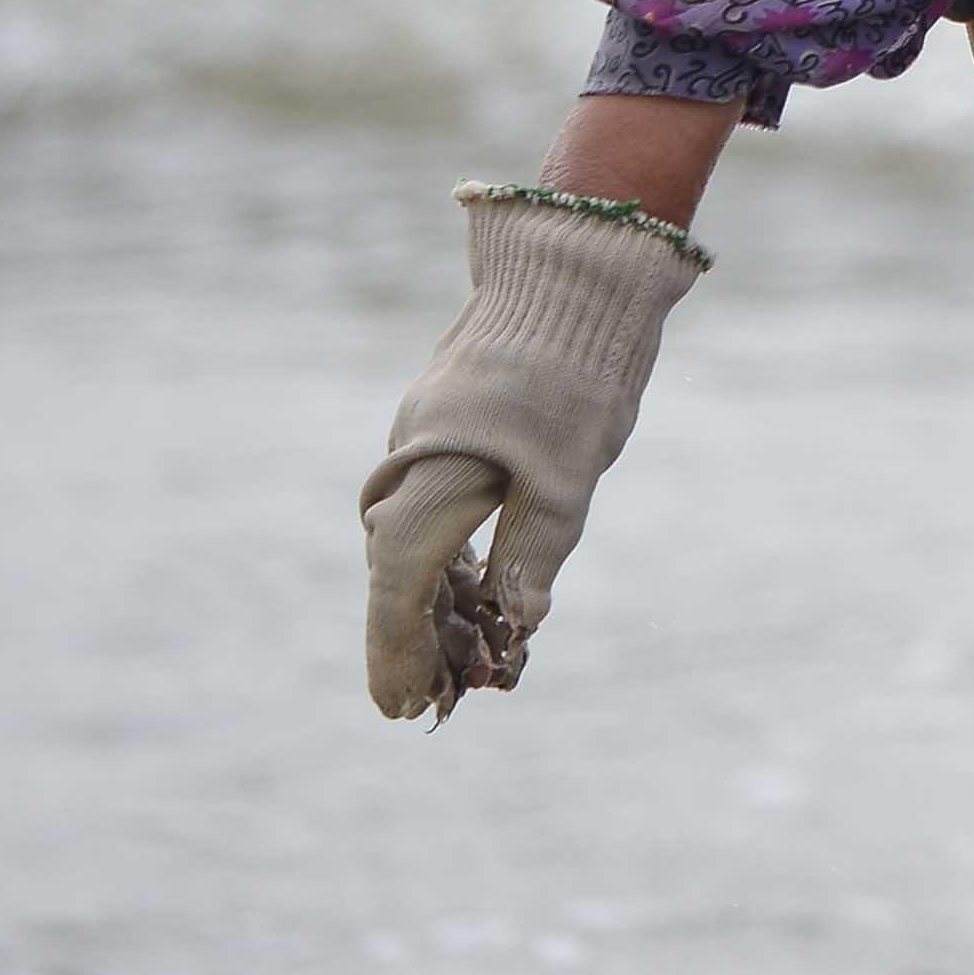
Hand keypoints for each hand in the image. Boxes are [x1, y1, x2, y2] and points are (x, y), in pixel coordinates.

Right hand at [357, 187, 708, 718]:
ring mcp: (425, 436)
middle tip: (425, 703)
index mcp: (435, 473)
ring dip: (427, 600)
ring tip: (455, 661)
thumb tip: (519, 626)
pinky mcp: (445, 422)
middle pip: (395, 568)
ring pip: (410, 536)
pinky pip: (428, 503)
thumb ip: (535, 548)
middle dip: (408, 639)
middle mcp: (414, 457)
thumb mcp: (569, 472)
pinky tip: (470, 587)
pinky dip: (443, 553)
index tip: (402, 707)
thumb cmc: (578, 371)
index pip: (399, 584)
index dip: (397, 651)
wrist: (576, 267)